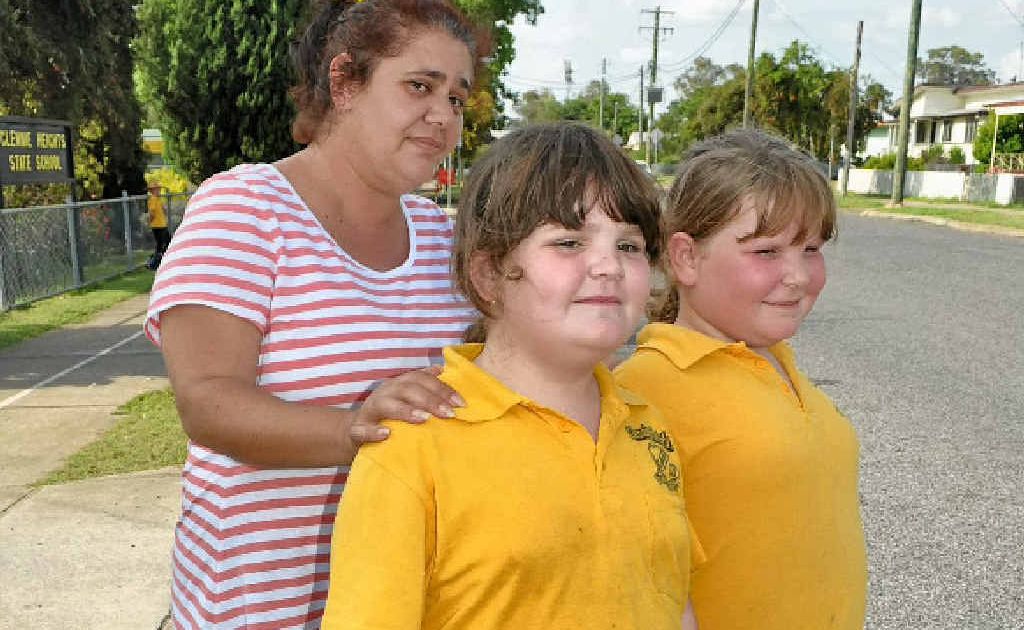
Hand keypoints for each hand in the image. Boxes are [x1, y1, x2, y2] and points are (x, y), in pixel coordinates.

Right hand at [349, 365, 464, 446]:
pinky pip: (362, 429)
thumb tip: (442, 369)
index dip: (442, 388)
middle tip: (449, 414)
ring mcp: (369, 410)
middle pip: (407, 389)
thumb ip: (423, 385)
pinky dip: (374, 431)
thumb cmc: (389, 415)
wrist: (354, 433)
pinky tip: (387, 434)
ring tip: (424, 419)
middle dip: (430, 400)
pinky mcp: (356, 429)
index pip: (422, 379)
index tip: (461, 404)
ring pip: (385, 404)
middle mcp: (385, 392)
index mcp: (399, 384)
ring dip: (405, 411)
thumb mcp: (406, 398)